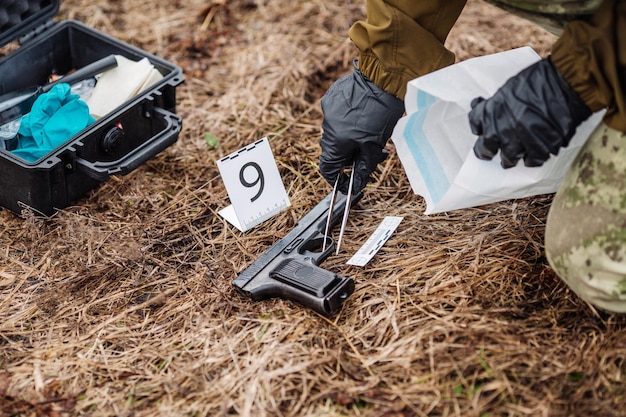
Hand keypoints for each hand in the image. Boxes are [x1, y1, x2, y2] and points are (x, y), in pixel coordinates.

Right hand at [319, 61, 403, 192]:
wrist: (383, 80)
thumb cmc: (381, 114)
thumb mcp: (374, 147)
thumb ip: (363, 168)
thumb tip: (356, 185)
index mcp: (335, 142)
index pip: (327, 168)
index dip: (336, 178)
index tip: (346, 181)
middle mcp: (327, 126)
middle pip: (334, 149)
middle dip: (349, 154)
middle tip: (368, 152)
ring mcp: (328, 109)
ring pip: (336, 131)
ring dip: (350, 135)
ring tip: (369, 128)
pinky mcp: (332, 96)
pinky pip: (337, 114)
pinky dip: (347, 118)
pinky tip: (363, 113)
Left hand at [469, 57, 591, 168]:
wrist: (568, 82)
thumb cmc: (541, 79)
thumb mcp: (510, 87)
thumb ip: (497, 103)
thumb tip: (487, 107)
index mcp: (492, 109)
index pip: (475, 124)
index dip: (479, 127)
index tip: (482, 130)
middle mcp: (501, 127)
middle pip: (485, 148)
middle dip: (487, 150)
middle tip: (491, 151)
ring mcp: (520, 139)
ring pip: (508, 158)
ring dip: (509, 158)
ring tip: (512, 157)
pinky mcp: (540, 148)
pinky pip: (531, 160)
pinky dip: (532, 159)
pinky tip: (533, 155)